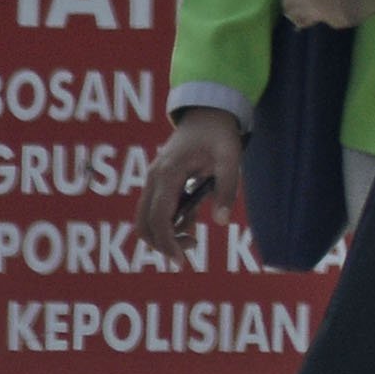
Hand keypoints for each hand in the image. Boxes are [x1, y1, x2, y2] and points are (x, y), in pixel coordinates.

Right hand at [136, 107, 243, 263]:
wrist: (207, 112)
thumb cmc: (219, 134)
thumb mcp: (230, 158)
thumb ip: (226, 189)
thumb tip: (220, 222)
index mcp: (168, 174)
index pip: (159, 218)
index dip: (167, 242)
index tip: (181, 260)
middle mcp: (154, 178)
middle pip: (144, 223)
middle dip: (163, 243)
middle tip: (189, 252)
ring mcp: (153, 179)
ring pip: (146, 218)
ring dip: (164, 234)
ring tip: (193, 236)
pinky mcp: (159, 180)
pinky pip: (156, 208)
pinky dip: (168, 222)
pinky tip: (191, 223)